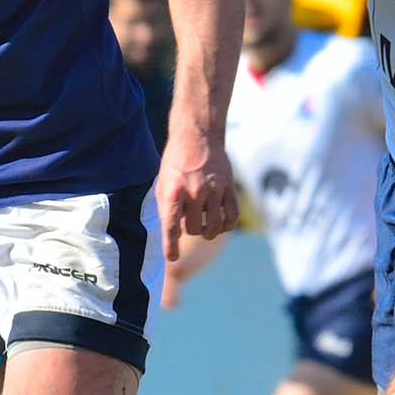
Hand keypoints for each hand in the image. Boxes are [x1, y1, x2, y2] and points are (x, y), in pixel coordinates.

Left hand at [156, 126, 237, 258]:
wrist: (197, 137)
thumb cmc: (176, 162)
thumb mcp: (163, 183)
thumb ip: (166, 208)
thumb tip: (171, 235)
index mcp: (174, 191)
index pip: (171, 226)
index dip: (171, 245)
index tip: (172, 257)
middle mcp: (195, 192)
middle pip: (194, 229)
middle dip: (190, 229)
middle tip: (188, 220)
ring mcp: (214, 190)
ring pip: (215, 227)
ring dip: (208, 231)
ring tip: (204, 226)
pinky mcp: (229, 188)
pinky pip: (232, 217)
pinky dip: (226, 226)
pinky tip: (220, 223)